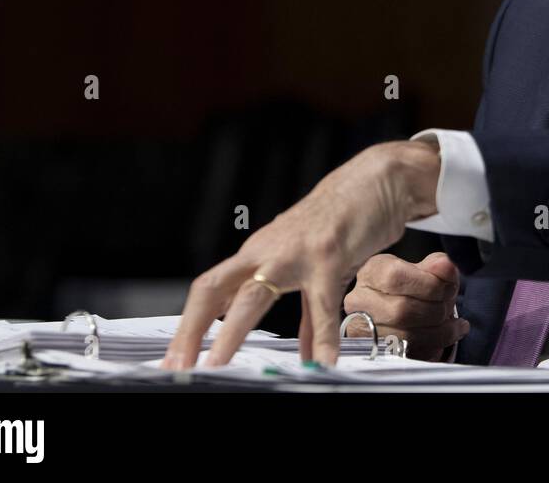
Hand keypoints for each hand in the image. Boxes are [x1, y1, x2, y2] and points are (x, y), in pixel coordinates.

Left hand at [161, 139, 440, 369]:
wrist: (373, 182)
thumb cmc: (341, 223)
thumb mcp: (317, 270)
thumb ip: (309, 315)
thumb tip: (304, 353)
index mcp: (258, 255)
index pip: (210, 291)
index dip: (189, 325)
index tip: (175, 360)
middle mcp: (266, 252)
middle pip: (213, 289)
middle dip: (190, 330)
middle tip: (177, 367)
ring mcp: (294, 253)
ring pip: (252, 296)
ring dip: (232, 335)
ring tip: (219, 367)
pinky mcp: (327, 256)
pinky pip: (320, 306)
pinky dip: (321, 339)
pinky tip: (322, 362)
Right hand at [343, 252, 468, 360]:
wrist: (401, 314)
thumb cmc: (413, 288)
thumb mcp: (425, 270)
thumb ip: (437, 266)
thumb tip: (446, 266)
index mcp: (371, 272)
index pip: (395, 277)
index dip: (429, 284)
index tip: (448, 287)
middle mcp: (359, 302)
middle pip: (401, 310)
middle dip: (436, 309)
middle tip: (450, 306)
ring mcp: (363, 331)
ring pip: (405, 336)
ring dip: (439, 331)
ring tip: (454, 323)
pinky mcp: (376, 354)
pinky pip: (410, 354)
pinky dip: (435, 346)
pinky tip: (447, 336)